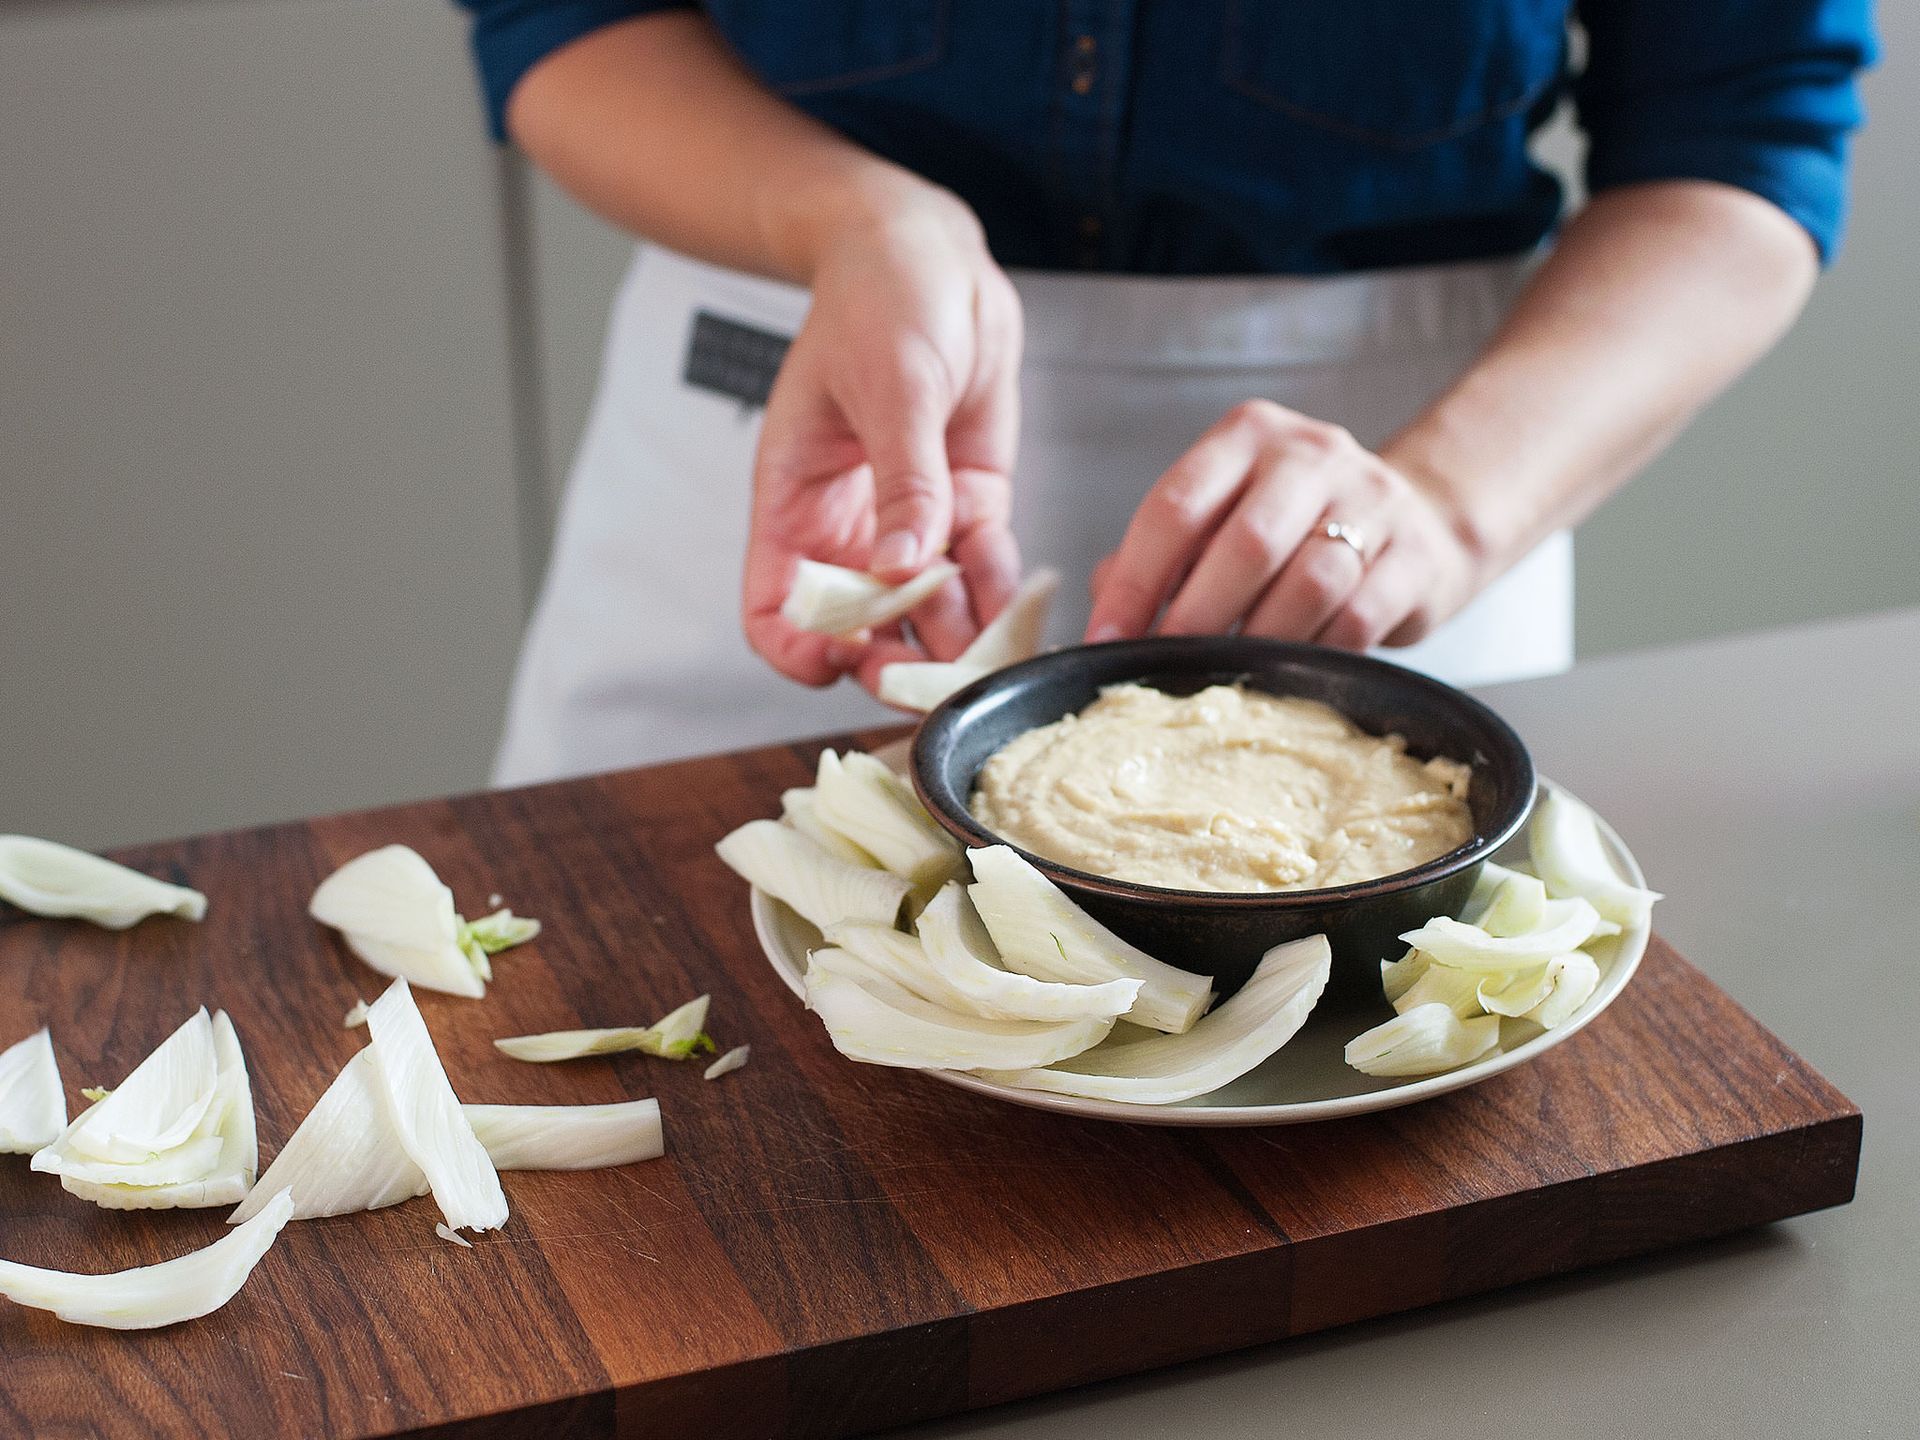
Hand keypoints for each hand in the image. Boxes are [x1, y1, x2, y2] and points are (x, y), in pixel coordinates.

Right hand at [742, 188, 1023, 693]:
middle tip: (936, 676)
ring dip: (957, 637)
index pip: (773, 608)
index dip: (799, 649)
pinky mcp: (965, 505)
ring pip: (926, 612)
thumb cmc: (880, 301)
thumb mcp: (892, 388)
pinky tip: (1016, 602)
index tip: (840, 661)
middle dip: (893, 658)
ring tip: (989, 649)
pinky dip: (999, 594)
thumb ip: (903, 480)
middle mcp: (848, 525)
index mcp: (795, 501)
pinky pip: (981, 571)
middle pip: (856, 628)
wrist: (931, 254)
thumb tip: (897, 567)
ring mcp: (909, 520)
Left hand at [1085, 400, 1484, 650]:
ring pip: (1308, 582)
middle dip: (1196, 616)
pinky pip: (1359, 616)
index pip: (1175, 506)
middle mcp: (1310, 455)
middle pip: (1245, 543)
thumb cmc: (1294, 530)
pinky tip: (1291, 673)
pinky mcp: (1415, 556)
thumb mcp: (1221, 519)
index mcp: (1245, 437)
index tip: (1106, 638)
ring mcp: (1372, 501)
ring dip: (1259, 640)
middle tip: (1165, 666)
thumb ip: (1158, 558)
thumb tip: (1104, 617)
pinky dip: (1316, 652)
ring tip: (1227, 676)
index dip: (1135, 581)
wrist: (1420, 525)